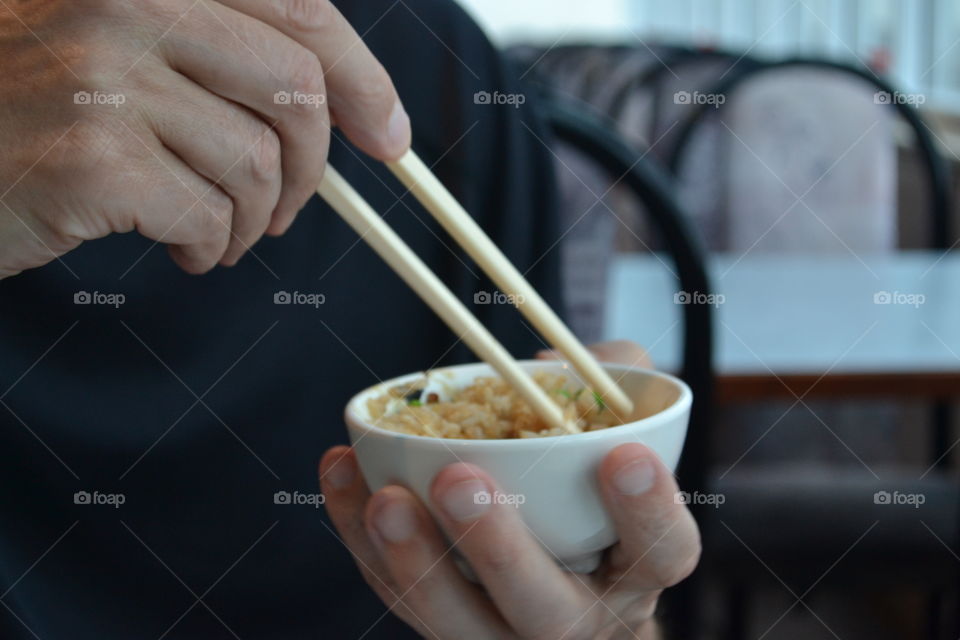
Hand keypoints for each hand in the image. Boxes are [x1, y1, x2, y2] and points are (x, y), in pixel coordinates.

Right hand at [0, 0, 409, 276]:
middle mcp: (128, 0)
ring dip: (255, 219)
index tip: (388, 136)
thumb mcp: (122, 45)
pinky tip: (187, 249)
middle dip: (314, 167)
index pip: (299, 8)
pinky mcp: (91, 155)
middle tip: (290, 208)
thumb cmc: (29, 104)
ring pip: (257, 164)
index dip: (363, 78)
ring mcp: (106, 74)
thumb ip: (216, 52)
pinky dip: (213, 248)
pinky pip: (208, 217)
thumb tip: (342, 110)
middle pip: (296, 89)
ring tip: (223, 233)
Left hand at [320, 341, 700, 638]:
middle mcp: (577, 618)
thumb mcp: (633, 445)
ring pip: (454, 619)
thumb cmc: (600, 502)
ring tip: (384, 498)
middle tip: (459, 479)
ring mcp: (504, 634)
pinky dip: (362, 541)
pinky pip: (396, 596)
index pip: (661, 553)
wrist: (575, 596)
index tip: (624, 455)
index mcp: (637, 570)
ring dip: (414, 559)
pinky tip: (341, 474)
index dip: (648, 511)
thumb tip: (541, 368)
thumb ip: (617, 391)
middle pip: (541, 604)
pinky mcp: (444, 628)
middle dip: (498, 545)